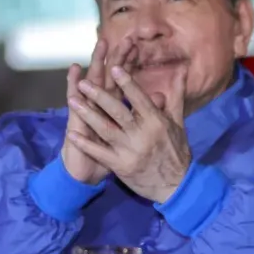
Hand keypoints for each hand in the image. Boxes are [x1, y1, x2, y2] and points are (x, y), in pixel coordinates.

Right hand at [60, 38, 132, 184]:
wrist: (86, 173)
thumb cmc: (110, 153)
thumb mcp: (131, 135)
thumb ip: (145, 114)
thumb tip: (161, 96)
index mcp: (115, 106)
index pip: (124, 80)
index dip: (130, 63)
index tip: (137, 44)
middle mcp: (101, 104)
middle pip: (111, 76)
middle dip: (118, 57)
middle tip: (125, 38)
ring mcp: (87, 109)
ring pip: (93, 82)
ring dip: (96, 63)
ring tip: (100, 44)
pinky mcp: (75, 118)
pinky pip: (73, 99)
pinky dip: (72, 83)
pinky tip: (73, 69)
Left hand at [65, 66, 191, 202]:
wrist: (176, 186)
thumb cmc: (176, 150)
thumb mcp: (178, 122)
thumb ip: (175, 95)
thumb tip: (181, 70)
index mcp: (156, 121)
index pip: (139, 98)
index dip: (126, 83)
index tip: (113, 68)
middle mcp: (142, 134)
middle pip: (118, 112)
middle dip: (99, 96)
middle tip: (83, 83)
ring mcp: (130, 151)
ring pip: (105, 129)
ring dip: (88, 115)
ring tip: (72, 101)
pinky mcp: (121, 166)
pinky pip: (100, 153)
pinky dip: (86, 144)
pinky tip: (72, 134)